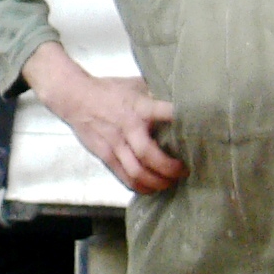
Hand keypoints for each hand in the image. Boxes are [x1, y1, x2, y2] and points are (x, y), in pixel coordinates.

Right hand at [25, 43, 182, 192]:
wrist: (74, 97)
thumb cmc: (109, 90)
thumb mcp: (134, 85)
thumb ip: (155, 93)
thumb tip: (181, 97)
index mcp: (139, 106)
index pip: (163, 112)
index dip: (181, 121)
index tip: (199, 130)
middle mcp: (128, 127)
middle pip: (150, 155)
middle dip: (170, 169)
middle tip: (183, 170)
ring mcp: (115, 144)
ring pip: (137, 173)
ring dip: (157, 182)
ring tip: (169, 182)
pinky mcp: (106, 156)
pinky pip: (125, 178)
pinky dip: (141, 187)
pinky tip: (151, 188)